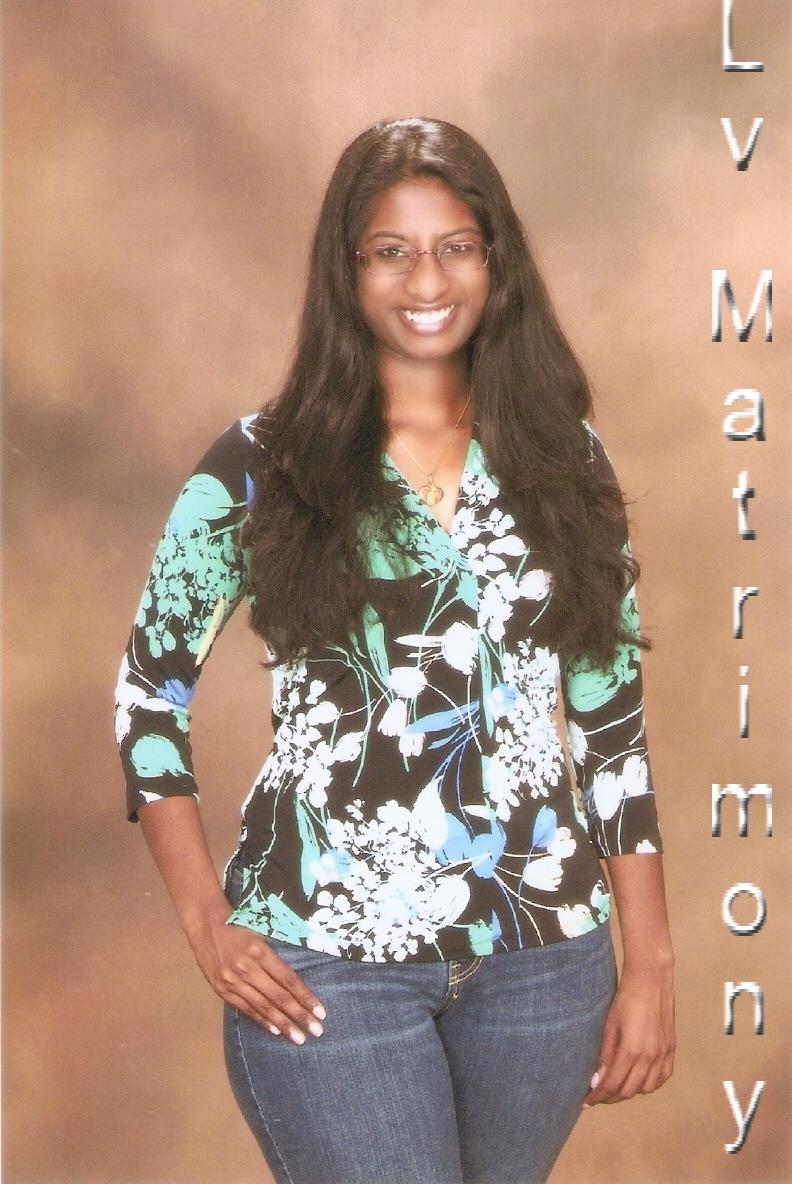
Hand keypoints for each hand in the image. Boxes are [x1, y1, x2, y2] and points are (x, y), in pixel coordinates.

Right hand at [188, 905, 327, 1044]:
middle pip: (278, 997)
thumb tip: (296, 982)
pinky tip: (275, 1030)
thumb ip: (275, 957)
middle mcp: (246, 968)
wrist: (205, 925)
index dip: (305, 998)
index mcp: (259, 951)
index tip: (320, 1012)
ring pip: (262, 1007)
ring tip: (299, 1038)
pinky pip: (245, 1009)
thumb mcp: (261, 933)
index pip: (288, 980)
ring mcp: (232, 981)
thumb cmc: (239, 925)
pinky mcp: (221, 990)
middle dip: (299, 1016)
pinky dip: (261, 1021)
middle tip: (316, 1031)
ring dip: (283, 1024)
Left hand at [583, 961, 674, 1106]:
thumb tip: (596, 1080)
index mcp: (631, 1050)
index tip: (587, 1101)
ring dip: (630, 1091)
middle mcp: (650, 1057)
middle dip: (610, 1096)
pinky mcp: (671, 1050)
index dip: (598, 1096)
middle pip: (628, 1090)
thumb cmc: (626, 1000)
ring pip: (645, 1089)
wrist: (651, 981)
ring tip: (616, 1085)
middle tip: (598, 1094)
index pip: (612, 1084)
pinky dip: (649, 1084)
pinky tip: (638, 1079)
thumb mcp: (609, 1026)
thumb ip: (605, 1055)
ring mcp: (663, 1055)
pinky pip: (661, 1078)